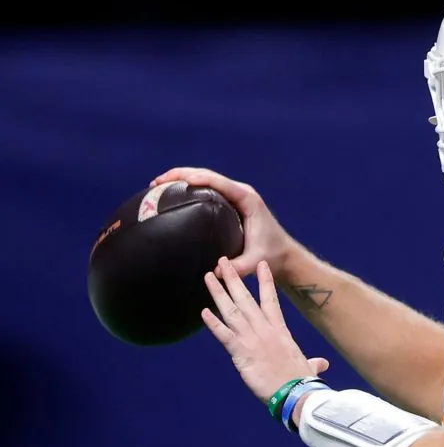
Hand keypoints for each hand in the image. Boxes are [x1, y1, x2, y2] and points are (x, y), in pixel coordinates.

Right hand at [150, 167, 293, 276]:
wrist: (283, 254)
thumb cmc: (271, 255)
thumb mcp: (256, 261)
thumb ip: (239, 267)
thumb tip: (216, 272)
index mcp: (247, 200)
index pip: (219, 183)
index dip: (198, 178)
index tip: (178, 181)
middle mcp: (241, 193)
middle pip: (208, 175)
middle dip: (181, 174)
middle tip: (156, 183)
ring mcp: (235, 196)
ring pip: (205, 179)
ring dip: (181, 178)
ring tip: (156, 185)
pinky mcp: (231, 203)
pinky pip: (207, 189)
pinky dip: (188, 187)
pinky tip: (171, 195)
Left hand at [202, 257, 328, 403]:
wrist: (297, 392)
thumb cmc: (303, 380)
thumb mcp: (308, 367)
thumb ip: (313, 362)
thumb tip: (321, 365)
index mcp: (280, 330)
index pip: (271, 300)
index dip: (264, 281)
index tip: (260, 264)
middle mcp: (265, 329)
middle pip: (246, 299)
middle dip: (233, 279)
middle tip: (222, 262)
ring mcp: (253, 339)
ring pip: (232, 311)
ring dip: (219, 293)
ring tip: (208, 277)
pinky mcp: (242, 353)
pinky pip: (225, 335)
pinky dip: (214, 323)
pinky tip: (204, 312)